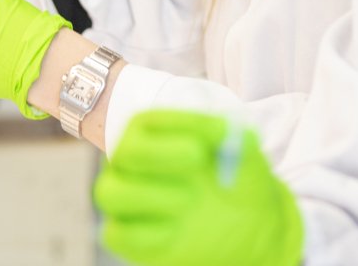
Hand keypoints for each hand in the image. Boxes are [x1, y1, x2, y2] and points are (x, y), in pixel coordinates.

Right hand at [95, 110, 302, 265]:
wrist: (246, 225)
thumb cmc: (237, 180)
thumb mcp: (245, 157)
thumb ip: (239, 141)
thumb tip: (237, 133)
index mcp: (154, 135)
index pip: (153, 120)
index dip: (187, 122)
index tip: (223, 131)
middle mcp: (134, 164)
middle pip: (126, 152)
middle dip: (161, 153)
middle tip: (197, 157)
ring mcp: (129, 201)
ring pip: (111, 193)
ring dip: (149, 194)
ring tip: (188, 198)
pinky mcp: (130, 237)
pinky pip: (118, 235)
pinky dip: (144, 233)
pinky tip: (175, 230)